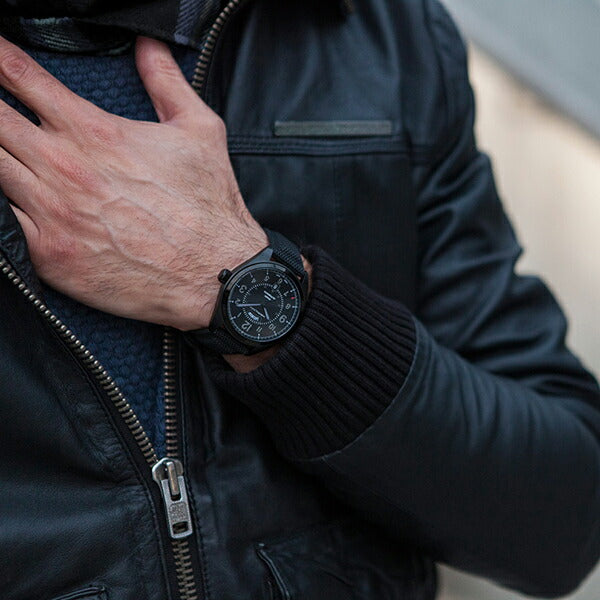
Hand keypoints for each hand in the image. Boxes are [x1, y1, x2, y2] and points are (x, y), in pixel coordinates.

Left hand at [0, 35, 267, 329]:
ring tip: (6, 153)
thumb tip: (149, 44)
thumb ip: (166, 81)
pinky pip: (0, 220)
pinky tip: (8, 197)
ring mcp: (52, 212)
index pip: (21, 76)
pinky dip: (0, 205)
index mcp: (95, 132)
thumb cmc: (209, 207)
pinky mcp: (49, 254)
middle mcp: (64, 167)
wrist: (213, 274)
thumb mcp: (200, 131)